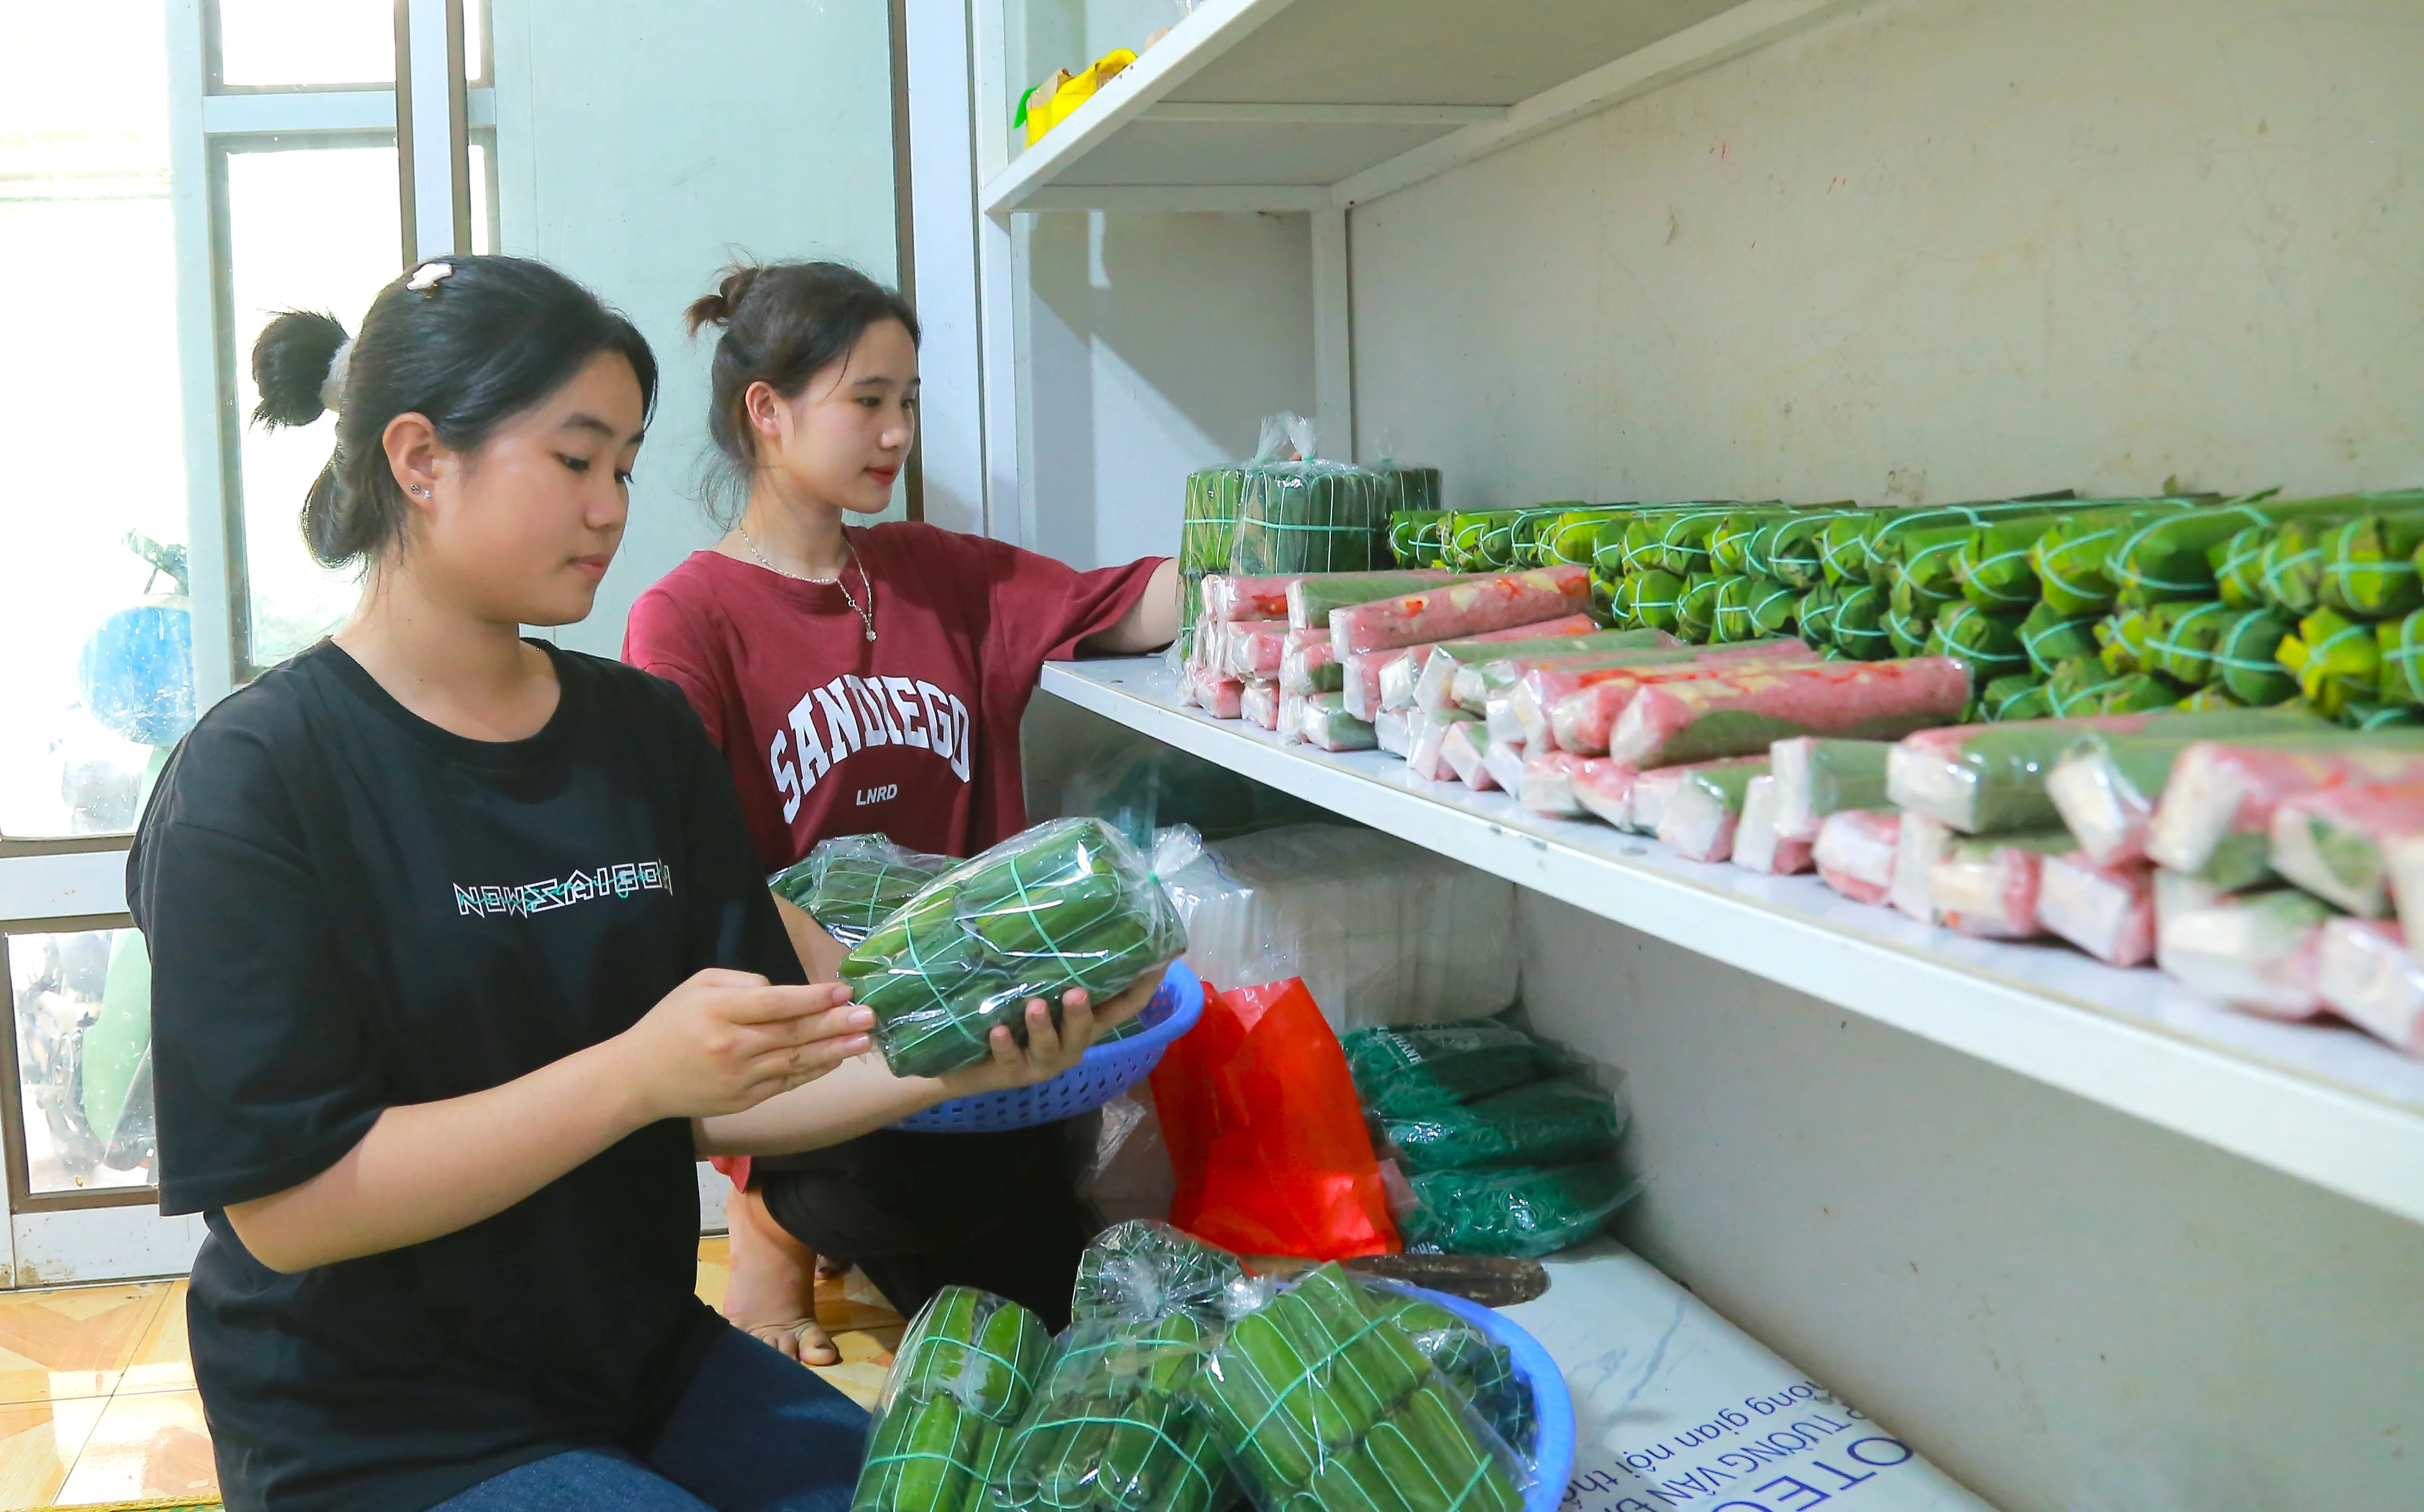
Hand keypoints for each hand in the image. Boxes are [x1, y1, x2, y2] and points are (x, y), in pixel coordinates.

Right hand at [617, 969, 872, 1122]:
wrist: (639, 1079)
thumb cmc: (671, 1023)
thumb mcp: (698, 985)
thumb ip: (742, 982)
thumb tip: (784, 991)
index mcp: (720, 1011)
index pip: (777, 1003)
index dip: (814, 998)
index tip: (844, 990)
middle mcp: (733, 1045)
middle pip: (794, 1033)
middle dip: (837, 1024)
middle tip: (870, 1015)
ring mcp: (740, 1077)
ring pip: (796, 1060)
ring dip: (835, 1049)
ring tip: (865, 1038)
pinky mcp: (744, 1100)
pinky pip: (787, 1082)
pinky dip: (814, 1070)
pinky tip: (836, 1059)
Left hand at [935, 963, 1170, 1099]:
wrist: (963, 1063)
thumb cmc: (1008, 1016)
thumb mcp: (1033, 989)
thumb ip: (1052, 965)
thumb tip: (1058, 908)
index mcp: (1082, 1023)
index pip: (1122, 1007)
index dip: (1143, 988)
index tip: (1161, 962)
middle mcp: (1068, 1044)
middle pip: (1087, 1030)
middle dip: (1083, 1012)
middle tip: (1077, 992)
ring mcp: (1041, 1062)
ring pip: (1050, 1047)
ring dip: (1043, 1026)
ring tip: (1036, 1006)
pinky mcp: (1010, 1073)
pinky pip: (1009, 1060)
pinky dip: (1005, 1045)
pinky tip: (998, 1031)